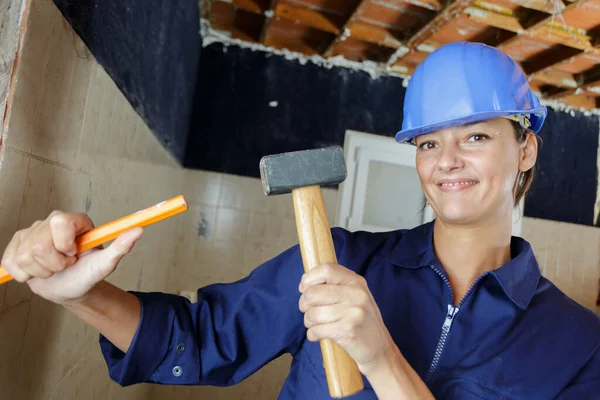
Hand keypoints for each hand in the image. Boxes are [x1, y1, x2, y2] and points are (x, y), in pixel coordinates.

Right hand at [1, 211, 142, 304]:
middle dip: (54, 264)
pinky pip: (10, 261)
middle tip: (65, 265)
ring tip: (54, 269)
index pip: (60, 222)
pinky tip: (36, 271)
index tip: (73, 255)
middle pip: (39, 244)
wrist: (71, 288)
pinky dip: (24, 274)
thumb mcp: (106, 263)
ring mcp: (31, 232)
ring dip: (41, 271)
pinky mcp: (15, 246)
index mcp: (74, 221)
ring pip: (24, 255)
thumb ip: (122, 246)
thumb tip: (139, 230)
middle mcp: (51, 221)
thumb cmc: (89, 273)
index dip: (64, 245)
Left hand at [298, 263, 395, 376]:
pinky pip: (317, 330)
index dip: (308, 278)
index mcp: (356, 282)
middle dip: (303, 304)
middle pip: (313, 292)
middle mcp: (356, 294)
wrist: (381, 349)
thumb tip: (305, 284)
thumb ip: (336, 286)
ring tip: (314, 325)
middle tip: (307, 311)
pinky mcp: (348, 331)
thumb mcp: (356, 297)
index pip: (326, 270)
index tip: (303, 288)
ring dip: (308, 321)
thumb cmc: (362, 321)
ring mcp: (353, 312)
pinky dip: (312, 334)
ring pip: (313, 313)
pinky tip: (317, 335)